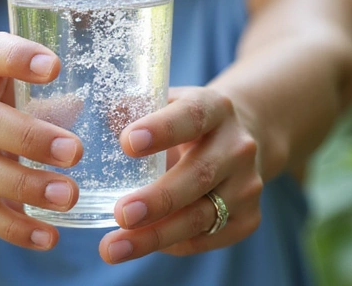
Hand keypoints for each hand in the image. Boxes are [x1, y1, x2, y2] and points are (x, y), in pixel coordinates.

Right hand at [0, 32, 83, 250]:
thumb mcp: (5, 77)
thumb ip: (44, 91)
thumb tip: (101, 109)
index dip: (19, 59)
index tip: (55, 67)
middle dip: (31, 139)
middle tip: (76, 153)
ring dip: (25, 186)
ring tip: (69, 196)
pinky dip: (11, 227)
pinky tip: (46, 236)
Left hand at [98, 87, 263, 262]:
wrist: (238, 143)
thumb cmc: (186, 123)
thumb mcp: (166, 103)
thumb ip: (134, 107)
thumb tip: (103, 117)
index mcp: (215, 108)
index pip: (192, 116)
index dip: (161, 129)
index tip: (127, 143)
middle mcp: (237, 147)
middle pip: (199, 175)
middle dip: (158, 199)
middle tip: (121, 214)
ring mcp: (246, 185)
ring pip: (201, 216)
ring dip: (155, 235)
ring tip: (113, 248)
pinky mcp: (247, 218)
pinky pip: (205, 239)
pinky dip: (170, 244)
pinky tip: (139, 245)